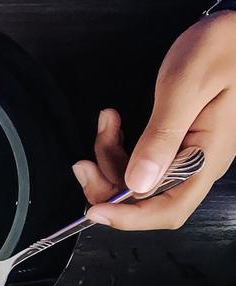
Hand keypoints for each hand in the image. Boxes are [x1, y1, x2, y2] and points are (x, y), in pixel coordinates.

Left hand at [73, 12, 235, 229]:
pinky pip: (142, 159)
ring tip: (105, 126)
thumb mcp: (186, 87)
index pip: (168, 208)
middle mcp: (198, 163)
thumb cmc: (225, 46)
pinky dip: (119, 147)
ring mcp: (187, 154)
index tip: (95, 212)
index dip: (129, 218)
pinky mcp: (177, 143)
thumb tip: (139, 181)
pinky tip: (113, 125)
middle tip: (84, 165)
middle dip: (109, 187)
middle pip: (147, 200)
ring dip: (110, 161)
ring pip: (138, 179)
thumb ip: (162, 136)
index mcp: (206, 157)